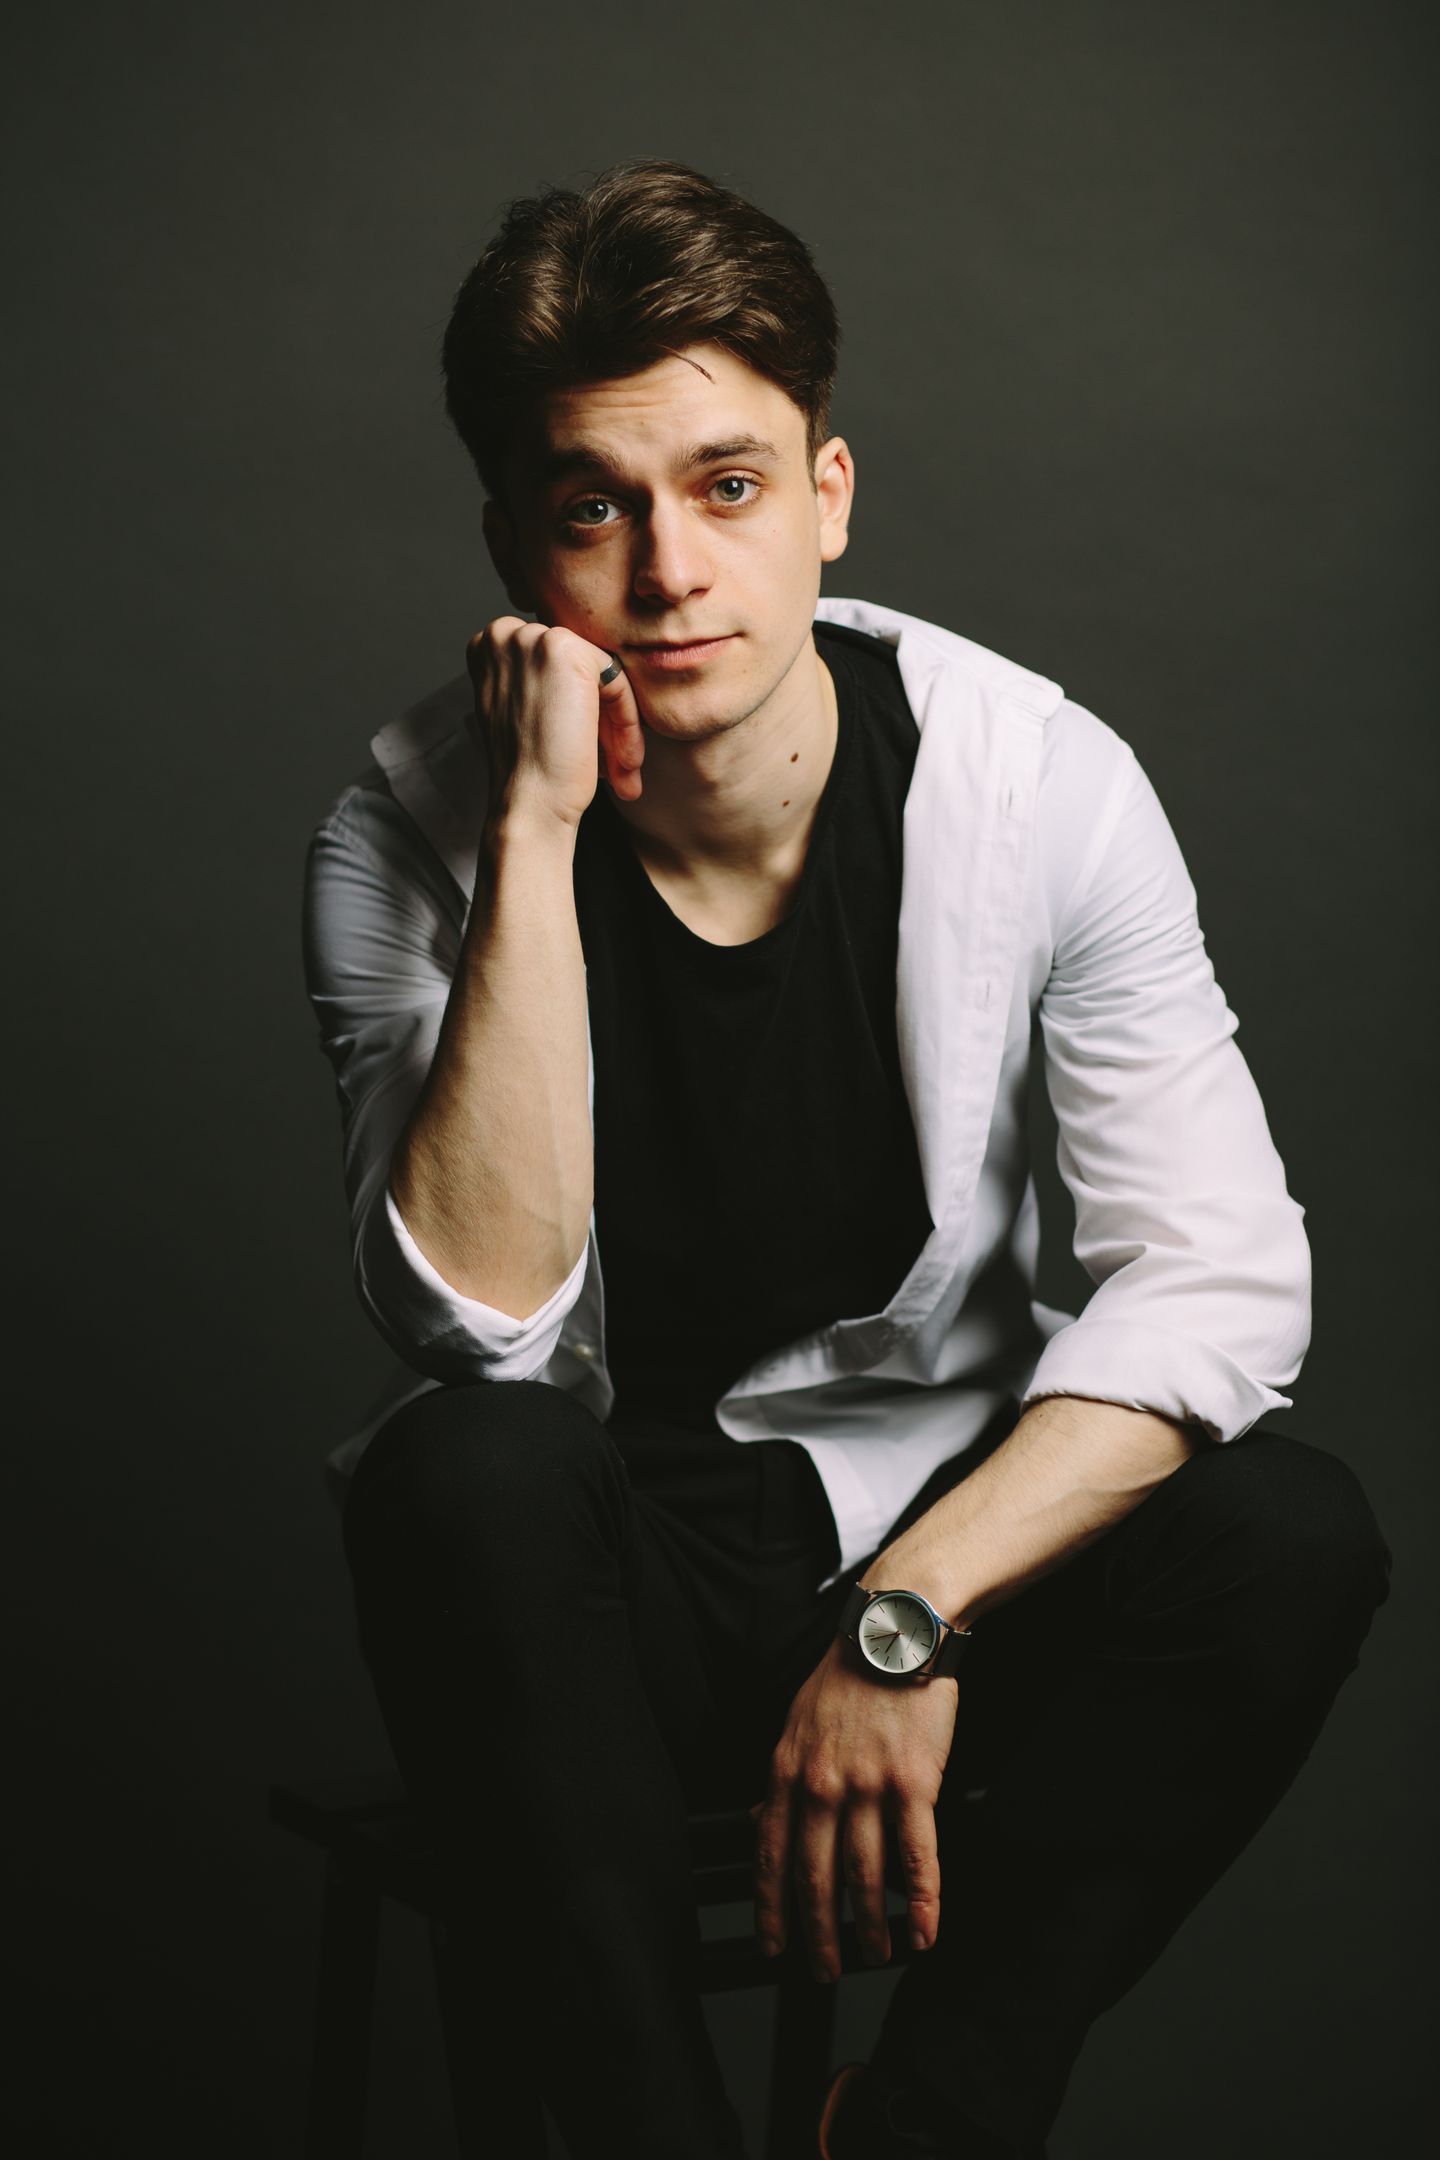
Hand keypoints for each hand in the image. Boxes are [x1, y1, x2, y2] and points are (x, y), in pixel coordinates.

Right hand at [464, 614, 645, 830]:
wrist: (529, 803)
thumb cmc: (529, 769)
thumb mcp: (520, 708)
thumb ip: (539, 676)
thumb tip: (582, 668)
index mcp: (488, 645)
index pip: (558, 663)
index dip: (581, 705)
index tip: (592, 747)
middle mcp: (504, 634)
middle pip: (580, 666)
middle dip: (603, 716)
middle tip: (615, 763)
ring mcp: (532, 638)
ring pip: (602, 674)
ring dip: (618, 724)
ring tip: (623, 768)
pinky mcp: (564, 650)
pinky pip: (617, 678)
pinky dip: (627, 721)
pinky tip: (623, 760)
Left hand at [749, 1637, 958, 1982]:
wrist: (895, 1636)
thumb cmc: (848, 1679)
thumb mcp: (796, 1725)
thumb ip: (782, 1780)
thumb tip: (758, 1823)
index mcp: (787, 1771)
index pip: (770, 1855)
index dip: (771, 1908)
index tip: (773, 1946)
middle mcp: (822, 1784)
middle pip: (815, 1877)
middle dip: (818, 1933)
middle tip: (823, 1969)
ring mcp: (868, 1785)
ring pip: (864, 1876)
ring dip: (869, 1927)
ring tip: (876, 1954)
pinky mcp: (915, 1783)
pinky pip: (916, 1856)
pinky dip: (921, 1902)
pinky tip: (923, 1932)